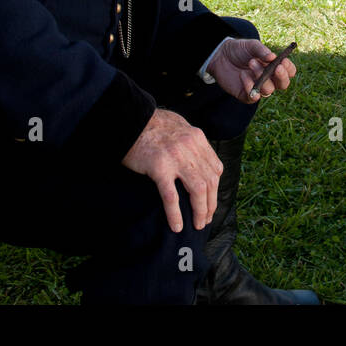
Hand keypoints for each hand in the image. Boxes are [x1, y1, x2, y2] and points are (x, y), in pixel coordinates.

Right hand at [121, 109, 222, 232]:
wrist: (129, 119)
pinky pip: (171, 196)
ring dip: (200, 211)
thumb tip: (198, 162)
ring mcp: (176, 157)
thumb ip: (191, 143)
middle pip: (210, 181)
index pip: (215, 168)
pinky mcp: (159, 167)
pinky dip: (175, 213)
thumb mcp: (179, 127)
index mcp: (197, 138)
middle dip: (210, 204)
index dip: (215, 188)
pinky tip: (176, 225)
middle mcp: (191, 147)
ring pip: (197, 190)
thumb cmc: (151, 124)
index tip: (211, 201)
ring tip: (197, 224)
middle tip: (205, 219)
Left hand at [208, 38, 296, 102]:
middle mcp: (269, 78)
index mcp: (274, 66)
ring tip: (251, 63)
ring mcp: (258, 87)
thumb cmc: (239, 50)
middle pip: (283, 84)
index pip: (289, 71)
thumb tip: (273, 57)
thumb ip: (261, 50)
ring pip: (269, 90)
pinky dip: (250, 86)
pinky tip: (243, 75)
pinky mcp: (246, 95)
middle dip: (282, 77)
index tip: (283, 61)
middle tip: (276, 67)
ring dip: (261, 76)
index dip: (289, 68)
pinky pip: (253, 96)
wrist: (220, 56)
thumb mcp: (251, 45)